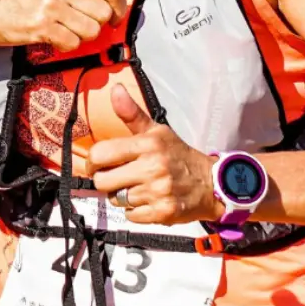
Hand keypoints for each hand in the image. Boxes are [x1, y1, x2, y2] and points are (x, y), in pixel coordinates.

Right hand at [0, 0, 133, 58]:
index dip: (120, 6)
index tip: (114, 16)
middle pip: (104, 13)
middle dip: (99, 25)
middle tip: (82, 25)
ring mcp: (49, 5)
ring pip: (91, 31)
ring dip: (83, 37)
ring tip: (66, 30)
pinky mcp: (41, 26)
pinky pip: (73, 43)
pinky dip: (67, 45)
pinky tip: (55, 37)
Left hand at [89, 85, 218, 225]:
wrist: (211, 183)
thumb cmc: (178, 156)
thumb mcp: (158, 131)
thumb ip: (132, 114)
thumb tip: (115, 89)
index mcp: (148, 144)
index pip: (101, 154)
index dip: (93, 162)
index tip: (98, 165)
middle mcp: (152, 167)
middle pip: (103, 182)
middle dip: (106, 181)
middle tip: (118, 178)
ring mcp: (157, 191)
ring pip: (116, 199)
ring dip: (123, 196)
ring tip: (138, 188)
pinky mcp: (162, 213)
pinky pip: (130, 216)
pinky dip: (135, 212)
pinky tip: (148, 201)